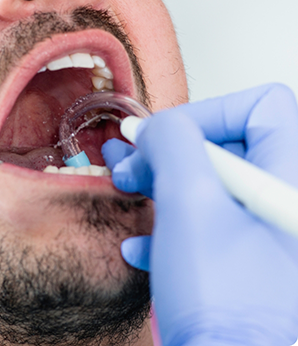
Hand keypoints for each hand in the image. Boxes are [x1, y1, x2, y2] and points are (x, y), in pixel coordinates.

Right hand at [102, 84, 297, 345]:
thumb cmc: (226, 304)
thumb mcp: (188, 204)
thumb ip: (171, 143)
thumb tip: (156, 128)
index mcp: (293, 180)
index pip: (261, 108)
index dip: (206, 113)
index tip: (162, 137)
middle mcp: (289, 204)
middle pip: (231, 147)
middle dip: (172, 153)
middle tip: (133, 168)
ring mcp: (275, 241)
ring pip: (216, 188)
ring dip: (167, 188)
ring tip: (132, 197)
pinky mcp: (255, 270)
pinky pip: (216, 229)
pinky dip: (177, 229)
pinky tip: (144, 248)